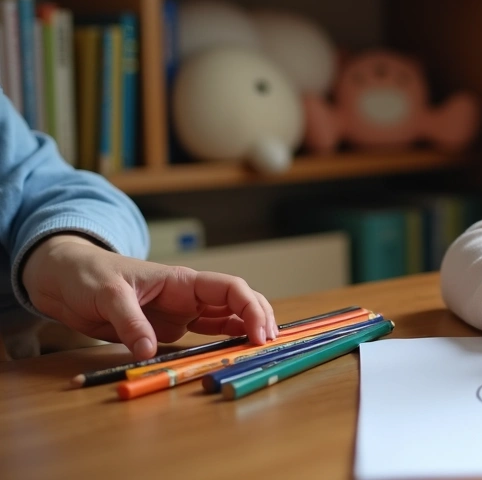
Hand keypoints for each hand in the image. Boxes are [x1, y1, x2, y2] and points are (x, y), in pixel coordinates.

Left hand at [21, 234, 277, 360]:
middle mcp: (189, 296)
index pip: (230, 288)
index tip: (258, 334)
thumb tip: (149, 352)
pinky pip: (206, 333)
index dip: (250, 308)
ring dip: (247, 331)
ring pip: (228, 318)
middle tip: (269, 344)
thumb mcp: (107, 295)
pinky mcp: (171, 328)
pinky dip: (225, 341)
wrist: (65, 280)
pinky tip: (236, 352)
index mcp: (182, 281)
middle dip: (259, 318)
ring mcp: (182, 312)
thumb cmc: (89, 275)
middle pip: (238, 302)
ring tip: (261, 349)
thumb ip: (131, 322)